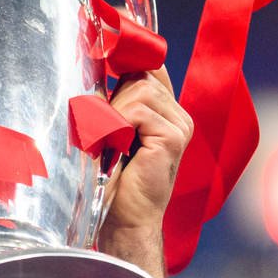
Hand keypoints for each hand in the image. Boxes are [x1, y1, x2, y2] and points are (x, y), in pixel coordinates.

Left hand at [105, 68, 193, 232]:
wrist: (125, 220)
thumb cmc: (114, 182)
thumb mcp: (113, 133)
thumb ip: (116, 103)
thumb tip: (97, 65)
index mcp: (168, 112)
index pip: (152, 68)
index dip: (129, 61)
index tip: (108, 57)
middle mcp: (179, 116)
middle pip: (141, 76)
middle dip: (113, 98)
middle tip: (102, 131)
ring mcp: (180, 126)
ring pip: (139, 90)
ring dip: (113, 113)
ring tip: (107, 142)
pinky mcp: (173, 137)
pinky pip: (138, 110)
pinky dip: (117, 125)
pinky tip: (115, 147)